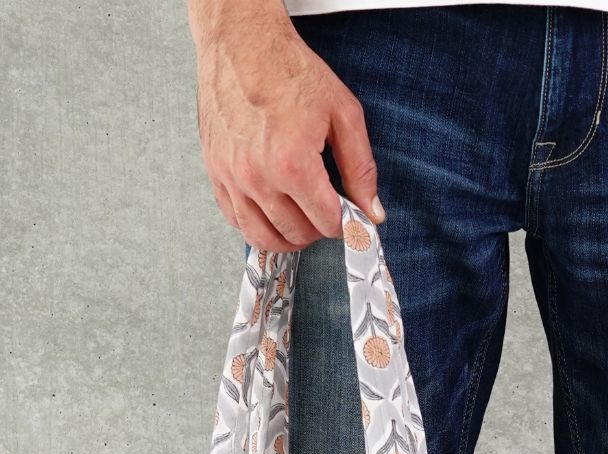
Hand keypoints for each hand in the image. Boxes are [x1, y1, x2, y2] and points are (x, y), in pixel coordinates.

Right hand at [187, 0, 383, 249]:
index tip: (348, 213)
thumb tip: (373, 212)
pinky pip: (236, 221)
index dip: (345, 223)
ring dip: (289, 236)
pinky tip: (273, 213)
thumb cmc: (288, 70)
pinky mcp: (215, 172)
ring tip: (302, 219)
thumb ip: (361, 168)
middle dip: (319, 228)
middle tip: (326, 210)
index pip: (327, 223)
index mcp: (293, 163)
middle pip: (297, 234)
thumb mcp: (343, 114)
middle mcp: (258, 176)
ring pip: (263, 238)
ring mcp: (232, 177)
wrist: (241, 41)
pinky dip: (258, 226)